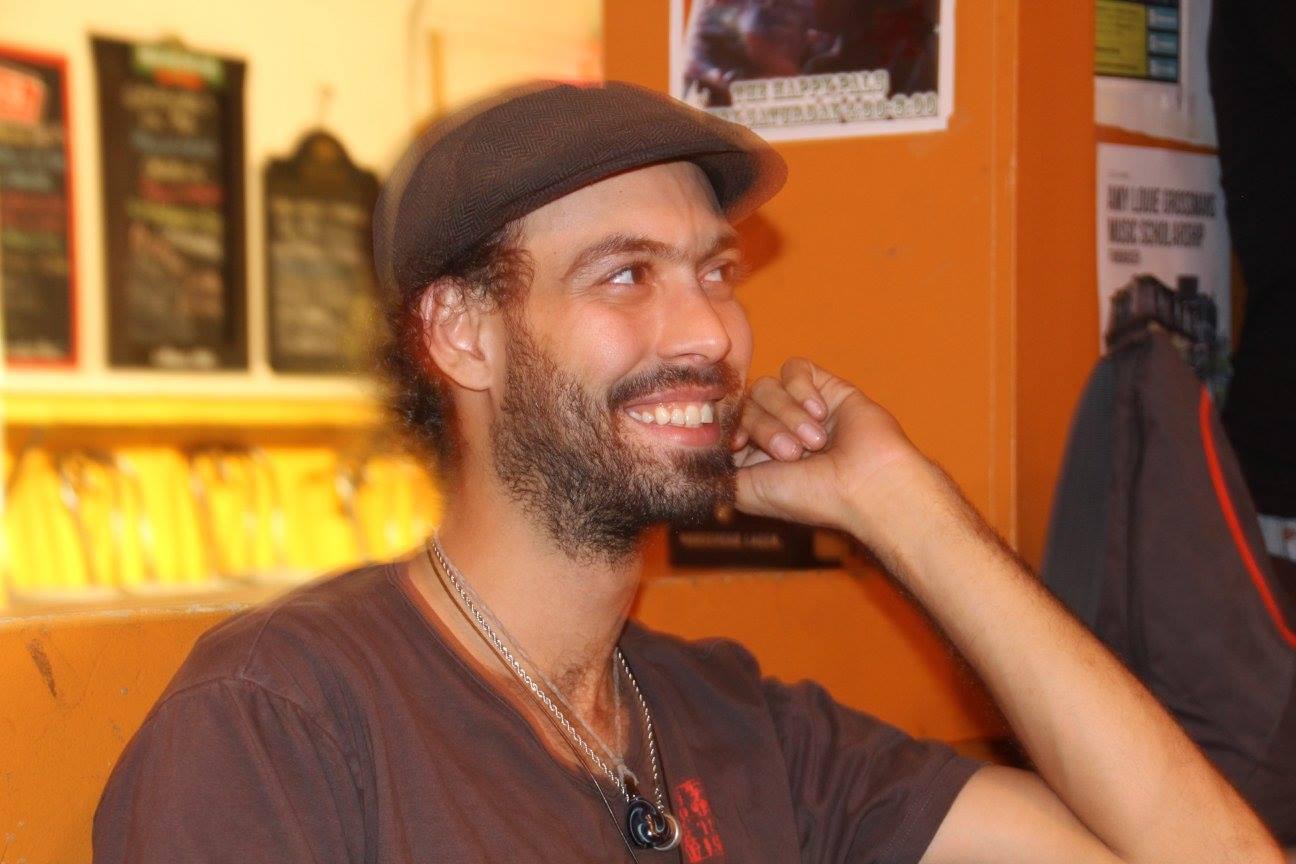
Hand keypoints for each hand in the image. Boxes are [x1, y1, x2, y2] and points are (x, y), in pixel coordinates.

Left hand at [732, 358, 935, 541]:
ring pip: (766, 386)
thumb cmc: (811, 496)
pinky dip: (802, 389)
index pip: (725, 424)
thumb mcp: (748, 492)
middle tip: (792, 454)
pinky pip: (794, 368)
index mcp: (757, 456)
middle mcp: (776, 430)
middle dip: (765, 428)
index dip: (728, 429)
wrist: (867, 485)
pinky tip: (822, 414)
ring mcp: (800, 408)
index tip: (737, 446)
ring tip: (815, 442)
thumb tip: (690, 463)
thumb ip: (716, 473)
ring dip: (788, 414)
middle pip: (744, 403)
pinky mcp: (825, 387)